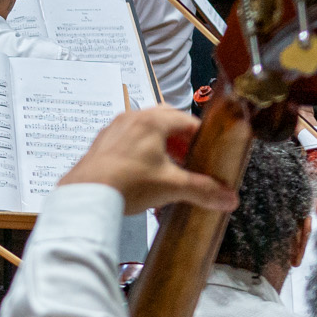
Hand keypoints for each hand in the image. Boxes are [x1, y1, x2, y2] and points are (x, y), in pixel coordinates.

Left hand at [56, 108, 238, 216]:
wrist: (86, 194)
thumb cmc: (129, 183)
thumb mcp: (172, 186)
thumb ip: (203, 190)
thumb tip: (230, 198)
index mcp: (151, 121)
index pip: (186, 120)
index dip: (202, 137)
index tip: (211, 153)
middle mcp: (131, 118)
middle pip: (165, 120)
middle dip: (182, 139)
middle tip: (192, 160)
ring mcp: (114, 129)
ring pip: (146, 129)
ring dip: (162, 146)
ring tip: (172, 169)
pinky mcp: (103, 142)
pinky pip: (129, 139)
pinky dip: (143, 151)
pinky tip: (146, 174)